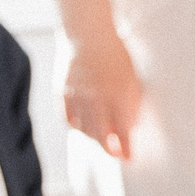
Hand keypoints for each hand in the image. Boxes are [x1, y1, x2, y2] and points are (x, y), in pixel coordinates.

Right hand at [63, 36, 144, 159]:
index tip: (129, 159)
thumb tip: (129, 129)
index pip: (123, 131)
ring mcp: (77, 97)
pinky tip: (84, 127)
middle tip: (115, 154)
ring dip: (93, 138)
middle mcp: (96, 99)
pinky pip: (69, 120)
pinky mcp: (62, 94)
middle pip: (100, 136)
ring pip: (83, 130)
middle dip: (109, 149)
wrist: (88, 36)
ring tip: (102, 139)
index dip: (126, 148)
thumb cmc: (116, 57)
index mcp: (117, 95)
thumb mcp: (131, 79)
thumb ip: (131, 105)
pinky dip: (77, 127)